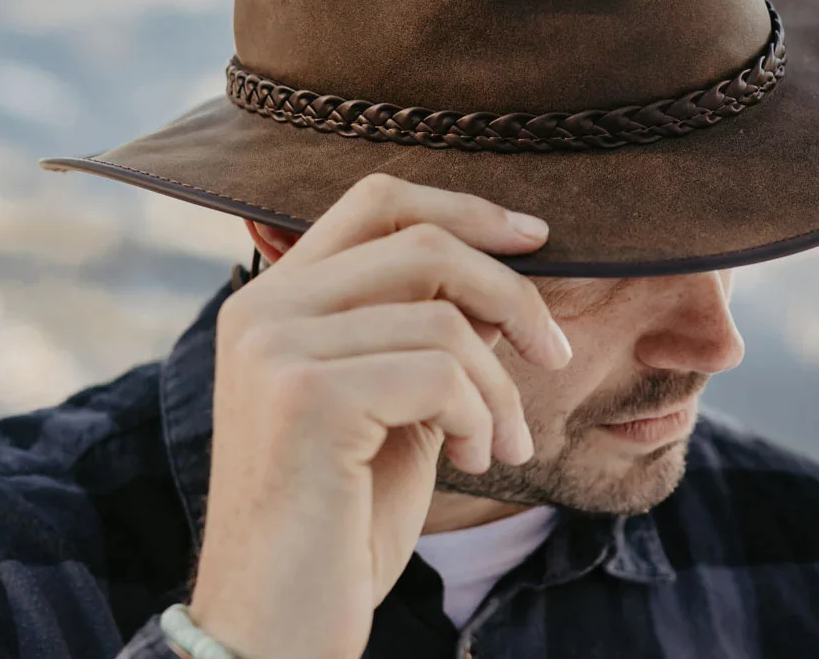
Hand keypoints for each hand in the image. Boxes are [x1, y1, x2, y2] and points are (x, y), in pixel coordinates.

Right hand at [185, 174, 571, 658]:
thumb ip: (425, 333)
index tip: (537, 237)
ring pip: (444, 318)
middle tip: (555, 354)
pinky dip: (479, 416)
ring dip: (501, 386)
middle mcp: (263, 310)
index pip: (377, 201)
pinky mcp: (305, 396)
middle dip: (513, 295)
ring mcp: (276, 348)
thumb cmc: (341, 519)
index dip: (466, 208)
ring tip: (502, 444)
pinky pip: (440, 372)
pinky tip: (470, 461)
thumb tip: (504, 278)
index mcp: (275, 302)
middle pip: (424, 243)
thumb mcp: (393, 406)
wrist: (274, 625)